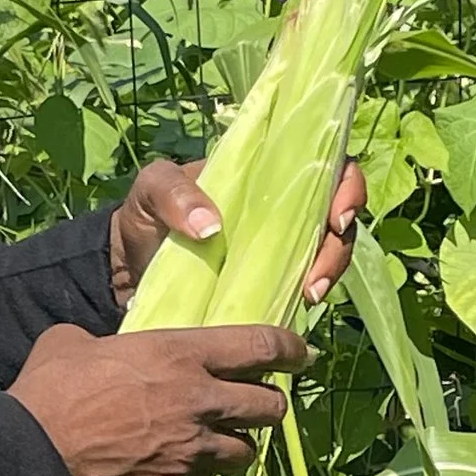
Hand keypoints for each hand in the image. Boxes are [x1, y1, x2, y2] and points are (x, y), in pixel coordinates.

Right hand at [8, 319, 309, 475]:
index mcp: (182, 354)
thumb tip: (103, 350)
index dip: (291, 349)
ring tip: (220, 444)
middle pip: (270, 407)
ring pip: (248, 454)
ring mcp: (193, 450)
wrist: (35, 452)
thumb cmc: (52, 389)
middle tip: (257, 405)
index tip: (302, 354)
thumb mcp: (77, 342)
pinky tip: (188, 474)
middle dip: (269, 405)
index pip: (262, 347)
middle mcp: (201, 401)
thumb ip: (110, 342)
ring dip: (238, 447)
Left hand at [108, 156, 368, 307]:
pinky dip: (309, 295)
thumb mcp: (151, 190)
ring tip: (309, 295)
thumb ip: (174, 194)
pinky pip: (306, 286)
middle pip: (339, 218)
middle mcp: (284, 208)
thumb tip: (211, 226)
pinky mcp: (272, 283)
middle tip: (318, 275)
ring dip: (331, 273)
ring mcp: (282, 247)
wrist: (127, 270)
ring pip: (332, 253)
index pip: (329, 167)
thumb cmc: (144, 216)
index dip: (348, 186)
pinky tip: (296, 308)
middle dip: (340, 246)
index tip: (337, 215)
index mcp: (266, 173)